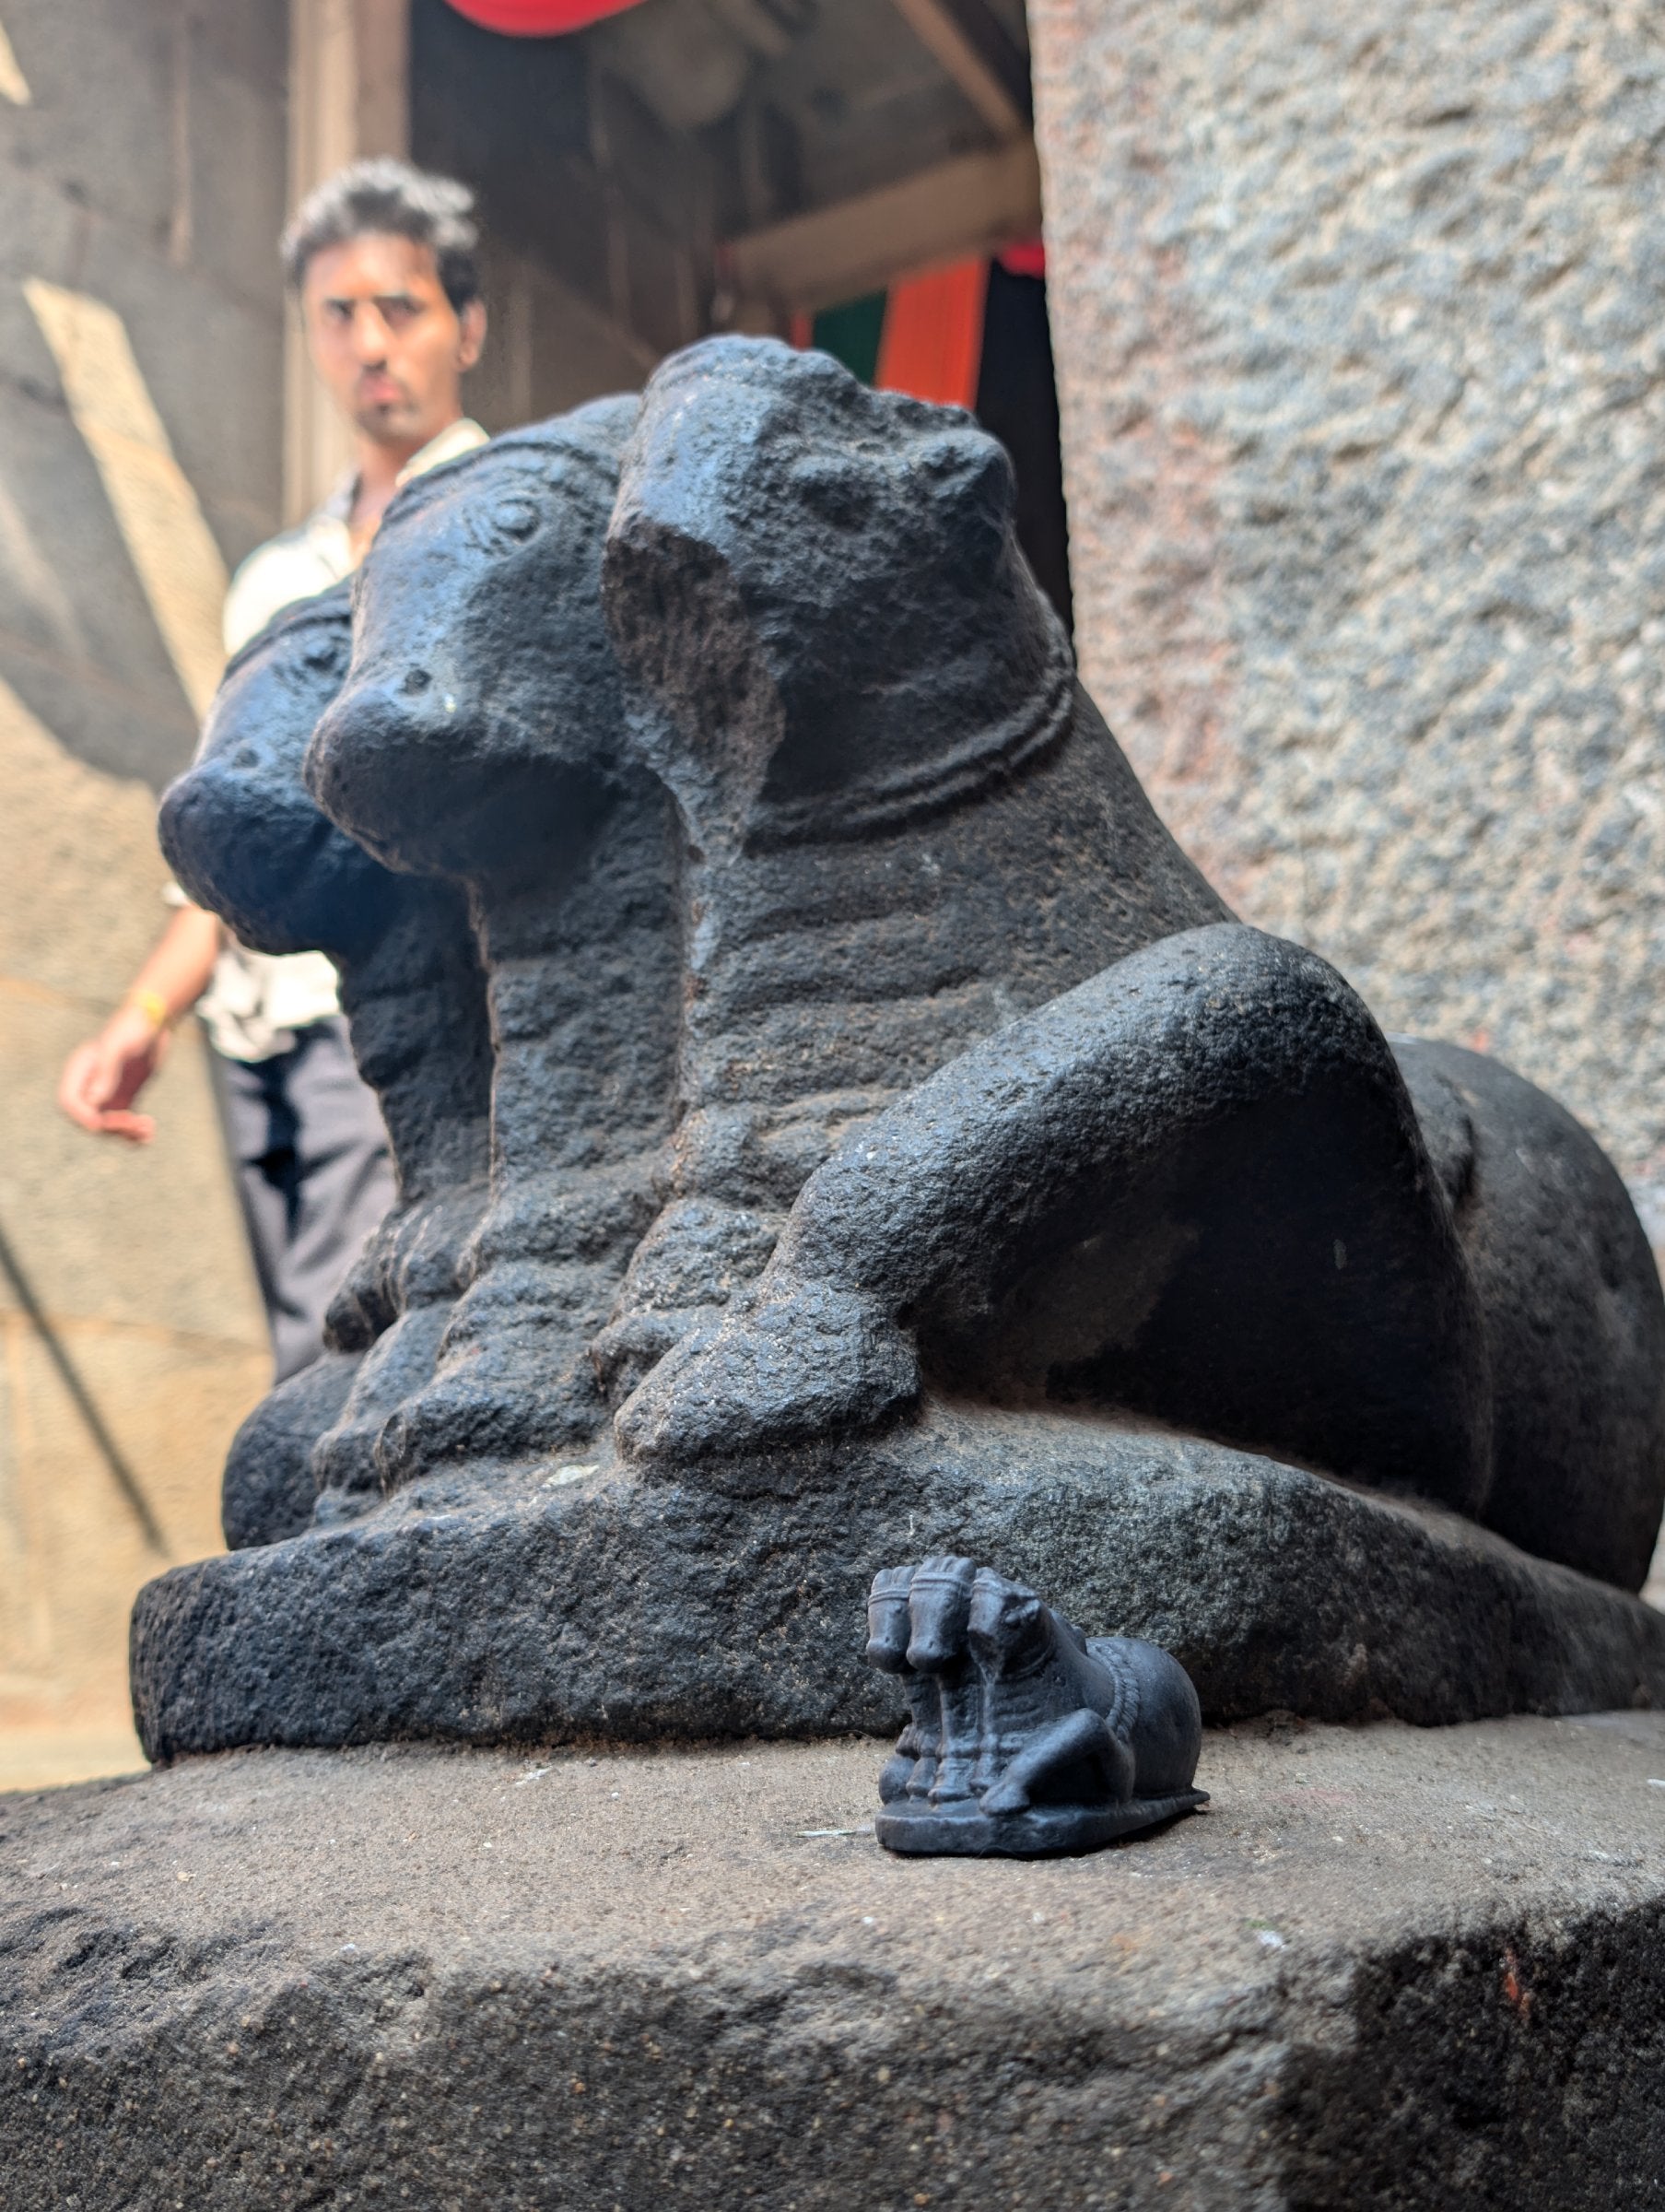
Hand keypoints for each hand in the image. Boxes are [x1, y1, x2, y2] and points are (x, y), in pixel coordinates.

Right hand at [56, 1004, 171, 1142]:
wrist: (155, 1021)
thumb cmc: (133, 1027)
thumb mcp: (118, 1048)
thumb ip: (106, 1073)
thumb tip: (95, 1102)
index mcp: (81, 1070)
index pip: (69, 1101)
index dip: (81, 1116)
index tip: (101, 1123)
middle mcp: (91, 1083)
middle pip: (90, 1117)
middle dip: (110, 1125)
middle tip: (135, 1122)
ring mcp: (108, 1092)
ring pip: (109, 1124)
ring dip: (126, 1132)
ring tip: (146, 1129)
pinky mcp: (125, 1097)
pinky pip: (125, 1122)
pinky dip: (134, 1132)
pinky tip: (149, 1134)